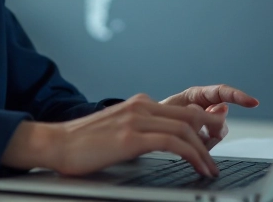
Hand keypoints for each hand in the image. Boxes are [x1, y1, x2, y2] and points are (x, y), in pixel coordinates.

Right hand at [1, 93, 226, 177]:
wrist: (55, 144)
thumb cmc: (82, 144)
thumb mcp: (117, 131)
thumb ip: (139, 131)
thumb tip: (159, 144)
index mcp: (138, 103)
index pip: (182, 111)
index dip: (203, 127)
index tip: (213, 144)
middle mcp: (140, 106)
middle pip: (189, 116)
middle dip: (211, 137)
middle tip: (217, 157)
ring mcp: (136, 119)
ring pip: (185, 129)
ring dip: (204, 151)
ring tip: (210, 169)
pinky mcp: (131, 137)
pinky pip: (173, 142)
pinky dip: (191, 154)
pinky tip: (197, 167)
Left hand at [160, 85, 258, 149]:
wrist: (145, 130)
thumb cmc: (155, 115)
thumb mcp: (170, 109)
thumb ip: (194, 110)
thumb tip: (222, 109)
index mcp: (196, 95)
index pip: (222, 92)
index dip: (239, 97)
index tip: (253, 103)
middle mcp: (204, 108)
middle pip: (221, 120)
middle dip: (211, 129)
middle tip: (195, 133)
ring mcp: (204, 124)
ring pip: (217, 134)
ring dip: (203, 140)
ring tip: (185, 139)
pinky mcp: (202, 138)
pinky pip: (209, 145)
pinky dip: (200, 147)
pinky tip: (188, 146)